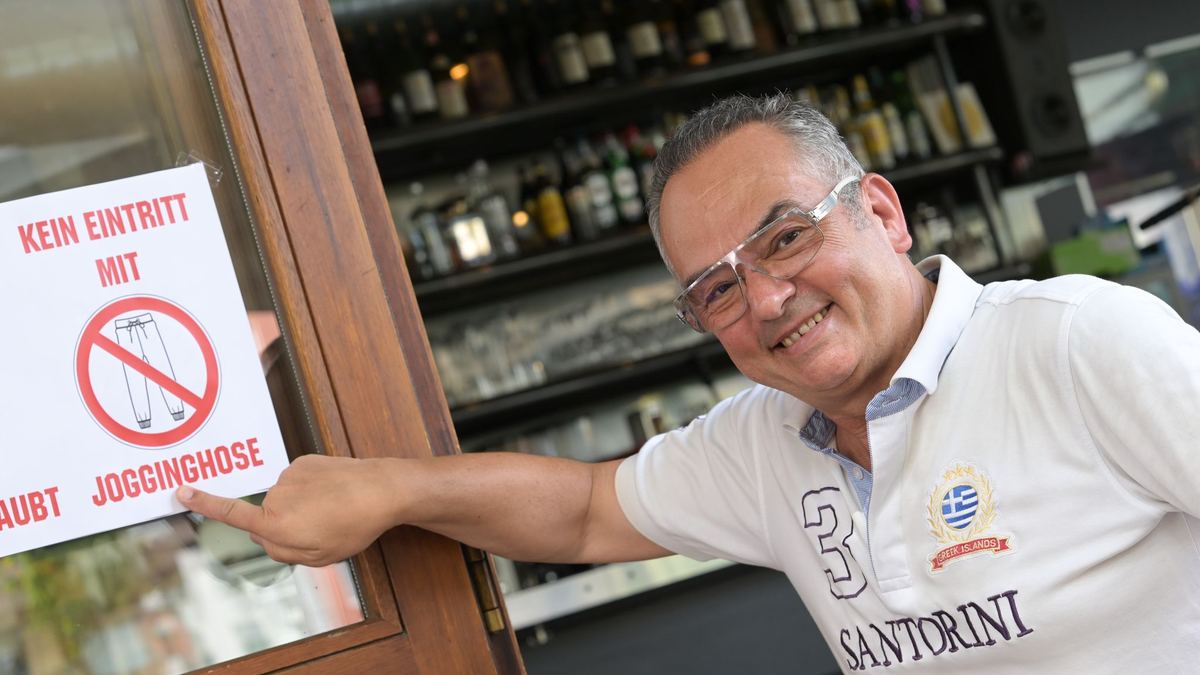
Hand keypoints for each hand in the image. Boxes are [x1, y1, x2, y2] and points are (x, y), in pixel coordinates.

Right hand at [176, 454, 401, 566]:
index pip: (232, 515)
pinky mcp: (304, 462)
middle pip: (267, 519)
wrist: (382, 490)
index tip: (181, 492)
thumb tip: (263, 537)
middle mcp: (277, 497)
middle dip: (286, 526)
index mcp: (277, 525)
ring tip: (334, 509)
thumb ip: (282, 552)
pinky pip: (299, 482)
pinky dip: (312, 490)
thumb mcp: (318, 557)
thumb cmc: (353, 526)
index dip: (204, 504)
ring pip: (285, 500)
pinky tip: (334, 494)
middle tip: (322, 529)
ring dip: (302, 506)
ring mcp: (290, 476)